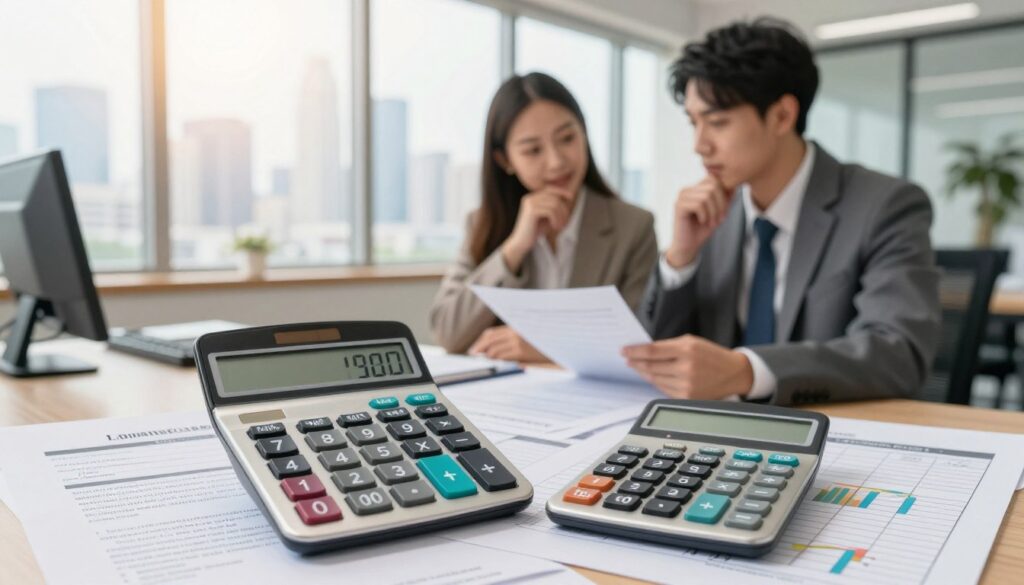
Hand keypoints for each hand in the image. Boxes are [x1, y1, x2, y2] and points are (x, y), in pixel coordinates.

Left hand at [469, 326, 549, 362]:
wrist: (560, 346)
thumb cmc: (545, 345)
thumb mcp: (528, 338)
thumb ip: (512, 340)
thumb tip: (491, 351)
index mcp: (515, 326)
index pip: (491, 333)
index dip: (481, 341)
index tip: (475, 349)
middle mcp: (515, 331)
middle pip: (489, 340)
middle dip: (479, 348)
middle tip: (474, 355)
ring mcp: (517, 340)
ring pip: (493, 349)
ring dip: (488, 356)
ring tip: (488, 361)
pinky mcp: (521, 351)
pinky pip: (501, 356)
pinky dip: (496, 360)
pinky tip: (496, 363)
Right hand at [501, 188, 573, 271]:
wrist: (521, 243)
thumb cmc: (535, 231)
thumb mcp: (547, 217)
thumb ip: (555, 207)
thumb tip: (570, 195)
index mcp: (532, 198)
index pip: (550, 189)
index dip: (562, 192)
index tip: (571, 198)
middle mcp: (530, 198)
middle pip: (554, 197)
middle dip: (563, 209)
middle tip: (565, 222)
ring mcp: (530, 203)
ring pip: (555, 204)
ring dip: (561, 216)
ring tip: (560, 227)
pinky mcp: (531, 211)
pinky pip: (551, 211)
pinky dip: (556, 220)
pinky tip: (554, 227)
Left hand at [622, 335, 752, 398]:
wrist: (733, 373)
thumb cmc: (711, 355)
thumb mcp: (691, 342)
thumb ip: (668, 346)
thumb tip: (644, 352)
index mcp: (687, 350)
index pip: (652, 351)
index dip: (634, 351)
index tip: (623, 350)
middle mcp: (686, 368)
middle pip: (650, 366)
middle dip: (635, 362)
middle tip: (626, 358)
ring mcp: (686, 385)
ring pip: (655, 379)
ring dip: (643, 372)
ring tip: (636, 366)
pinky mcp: (687, 397)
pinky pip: (663, 389)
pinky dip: (655, 382)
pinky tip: (651, 376)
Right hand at [665, 176, 732, 267]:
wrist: (688, 246)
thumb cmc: (702, 230)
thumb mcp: (719, 212)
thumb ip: (726, 199)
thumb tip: (735, 186)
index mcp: (695, 189)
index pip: (714, 179)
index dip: (724, 194)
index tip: (724, 212)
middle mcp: (687, 190)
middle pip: (712, 185)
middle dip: (721, 203)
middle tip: (720, 219)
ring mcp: (682, 197)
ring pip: (707, 195)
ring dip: (713, 212)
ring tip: (711, 222)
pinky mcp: (678, 206)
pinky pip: (698, 204)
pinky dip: (705, 215)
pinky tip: (702, 222)